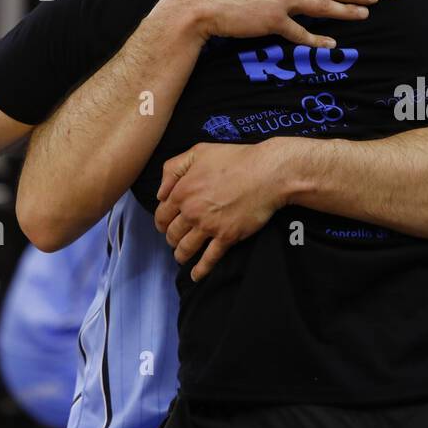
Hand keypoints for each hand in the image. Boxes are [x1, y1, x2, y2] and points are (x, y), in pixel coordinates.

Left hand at [155, 141, 291, 280]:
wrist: (267, 173)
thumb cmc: (235, 159)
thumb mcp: (199, 152)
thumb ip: (173, 169)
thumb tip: (160, 192)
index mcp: (182, 191)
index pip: (162, 214)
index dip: (161, 221)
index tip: (165, 225)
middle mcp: (191, 212)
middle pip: (173, 233)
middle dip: (171, 238)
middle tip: (175, 240)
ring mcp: (209, 226)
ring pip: (186, 248)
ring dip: (181, 255)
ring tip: (181, 257)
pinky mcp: (227, 237)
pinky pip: (209, 258)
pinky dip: (200, 270)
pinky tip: (195, 275)